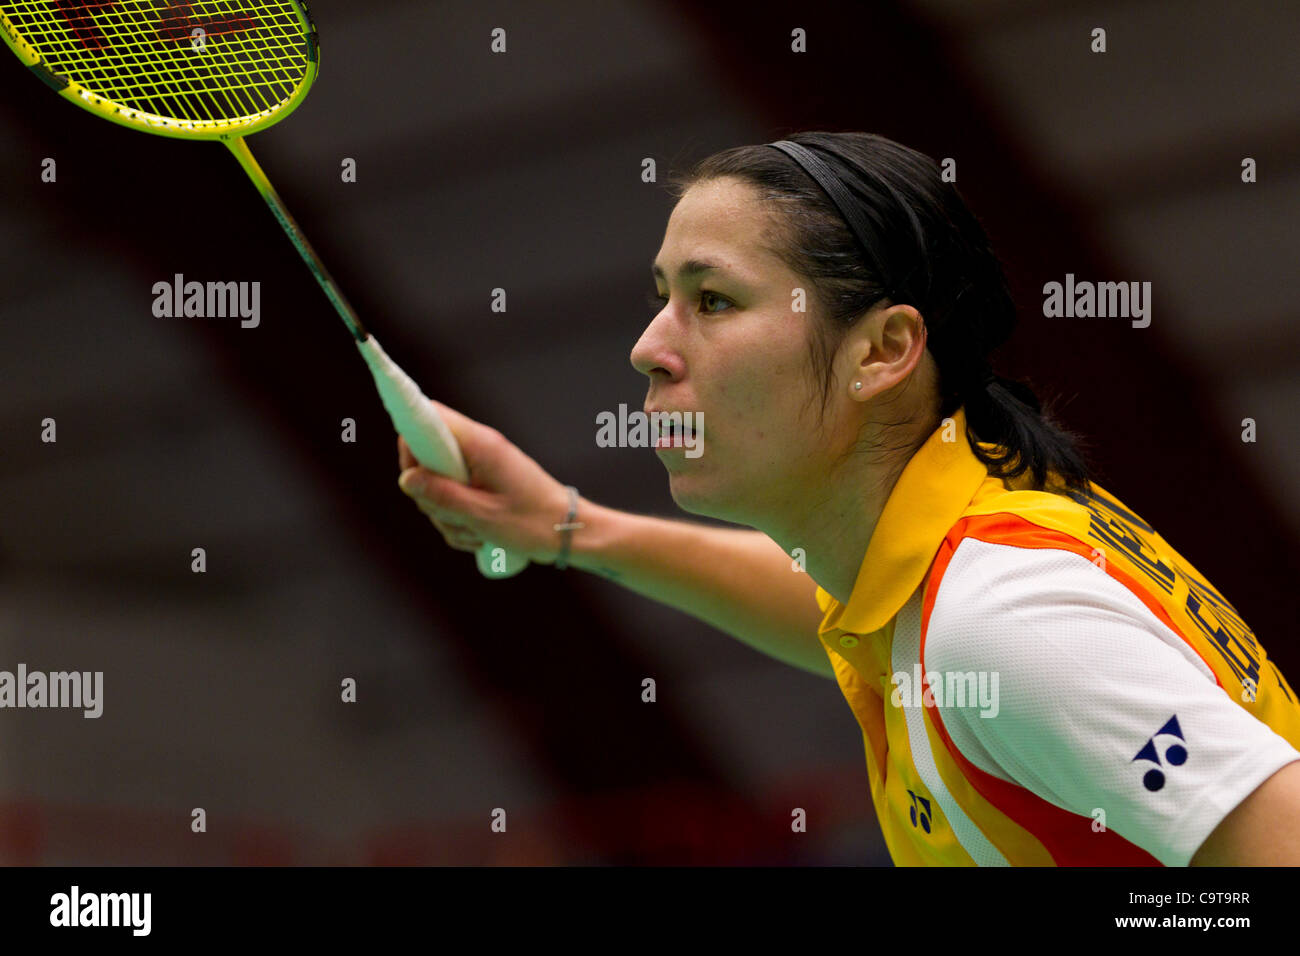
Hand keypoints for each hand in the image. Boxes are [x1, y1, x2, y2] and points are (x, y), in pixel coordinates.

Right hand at [396, 400, 573, 564]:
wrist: (569, 531)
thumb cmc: (534, 523)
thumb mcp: (483, 516)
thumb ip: (442, 496)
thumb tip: (407, 480)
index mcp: (480, 444)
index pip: (428, 418)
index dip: (410, 444)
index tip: (413, 478)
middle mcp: (478, 448)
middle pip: (426, 459)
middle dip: (429, 494)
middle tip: (454, 517)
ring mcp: (480, 465)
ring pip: (438, 484)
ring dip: (447, 514)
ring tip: (475, 532)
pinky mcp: (484, 482)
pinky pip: (454, 498)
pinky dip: (459, 520)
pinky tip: (479, 536)